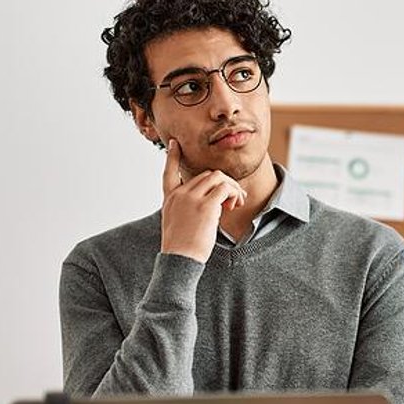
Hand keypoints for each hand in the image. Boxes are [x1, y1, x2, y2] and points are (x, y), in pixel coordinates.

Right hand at [159, 139, 246, 261]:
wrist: (180, 260)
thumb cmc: (181, 248)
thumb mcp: (176, 224)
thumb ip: (186, 210)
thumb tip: (210, 206)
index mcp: (170, 200)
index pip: (168, 172)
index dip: (171, 157)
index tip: (174, 144)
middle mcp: (179, 195)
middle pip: (206, 175)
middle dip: (224, 184)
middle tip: (232, 201)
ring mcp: (192, 199)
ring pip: (218, 177)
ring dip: (232, 187)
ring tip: (236, 204)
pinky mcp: (206, 206)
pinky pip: (225, 189)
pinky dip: (234, 194)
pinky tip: (234, 206)